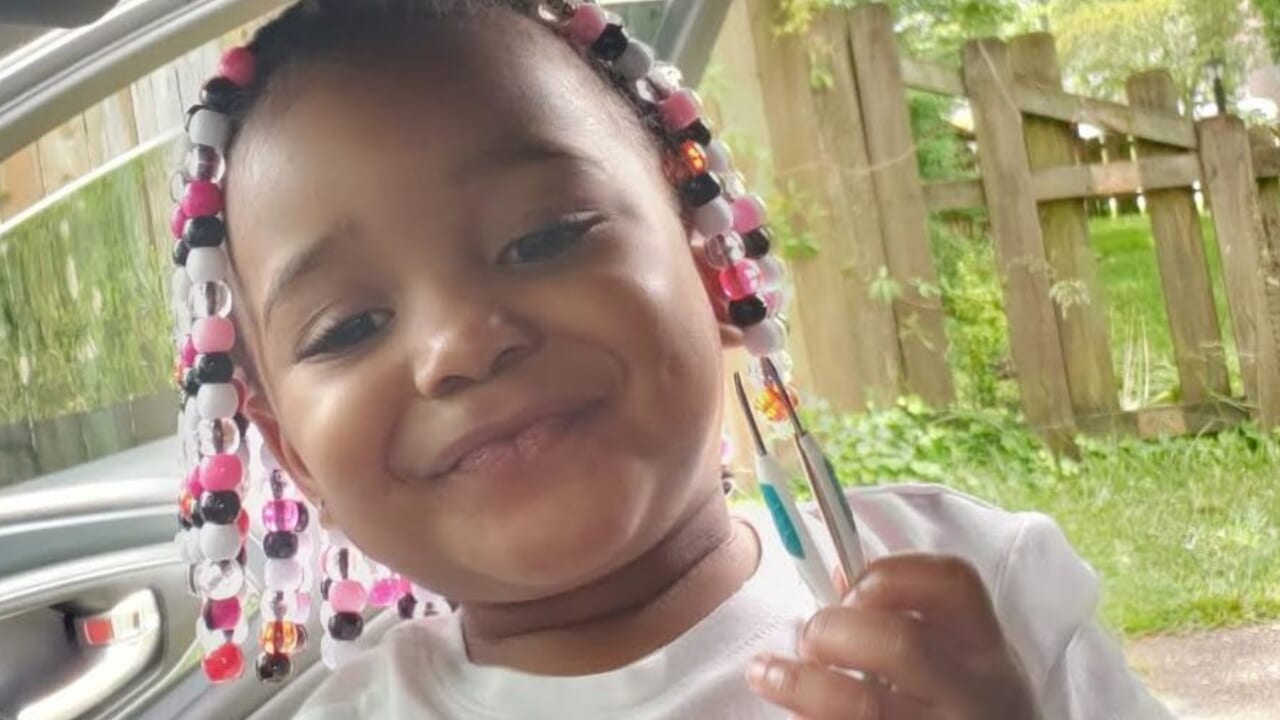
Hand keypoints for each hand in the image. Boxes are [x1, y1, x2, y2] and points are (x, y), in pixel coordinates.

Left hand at [746, 554, 1040, 719]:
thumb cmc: (961, 704)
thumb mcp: (956, 661)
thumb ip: (908, 618)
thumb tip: (838, 577)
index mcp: (984, 648)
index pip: (952, 584)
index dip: (890, 572)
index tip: (849, 586)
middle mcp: (972, 692)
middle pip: (900, 643)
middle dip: (836, 630)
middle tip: (810, 638)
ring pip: (866, 707)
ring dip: (802, 683)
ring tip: (769, 674)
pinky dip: (810, 717)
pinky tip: (791, 709)